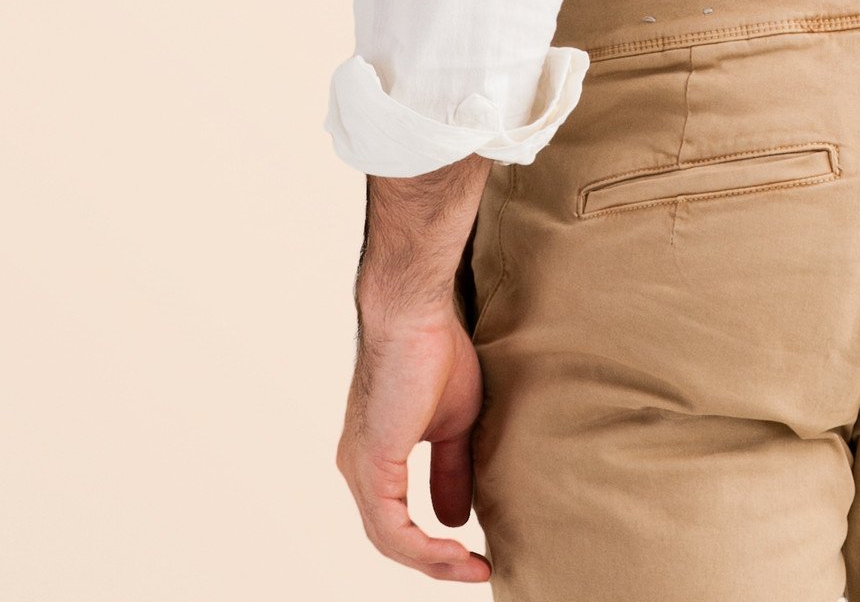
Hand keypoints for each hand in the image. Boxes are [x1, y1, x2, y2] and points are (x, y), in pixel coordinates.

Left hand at [338, 305, 491, 582]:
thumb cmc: (436, 351)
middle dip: (435, 563)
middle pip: (391, 539)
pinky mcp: (371, 466)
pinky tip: (457, 551)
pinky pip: (392, 529)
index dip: (434, 546)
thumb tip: (457, 519)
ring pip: (390, 541)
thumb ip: (451, 470)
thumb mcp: (455, 423)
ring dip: (434, 562)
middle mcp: (357, 469)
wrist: (416, 312)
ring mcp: (360, 469)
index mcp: (375, 456)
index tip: (477, 555)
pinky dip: (424, 548)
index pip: (398, 521)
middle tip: (476, 571)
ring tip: (472, 567)